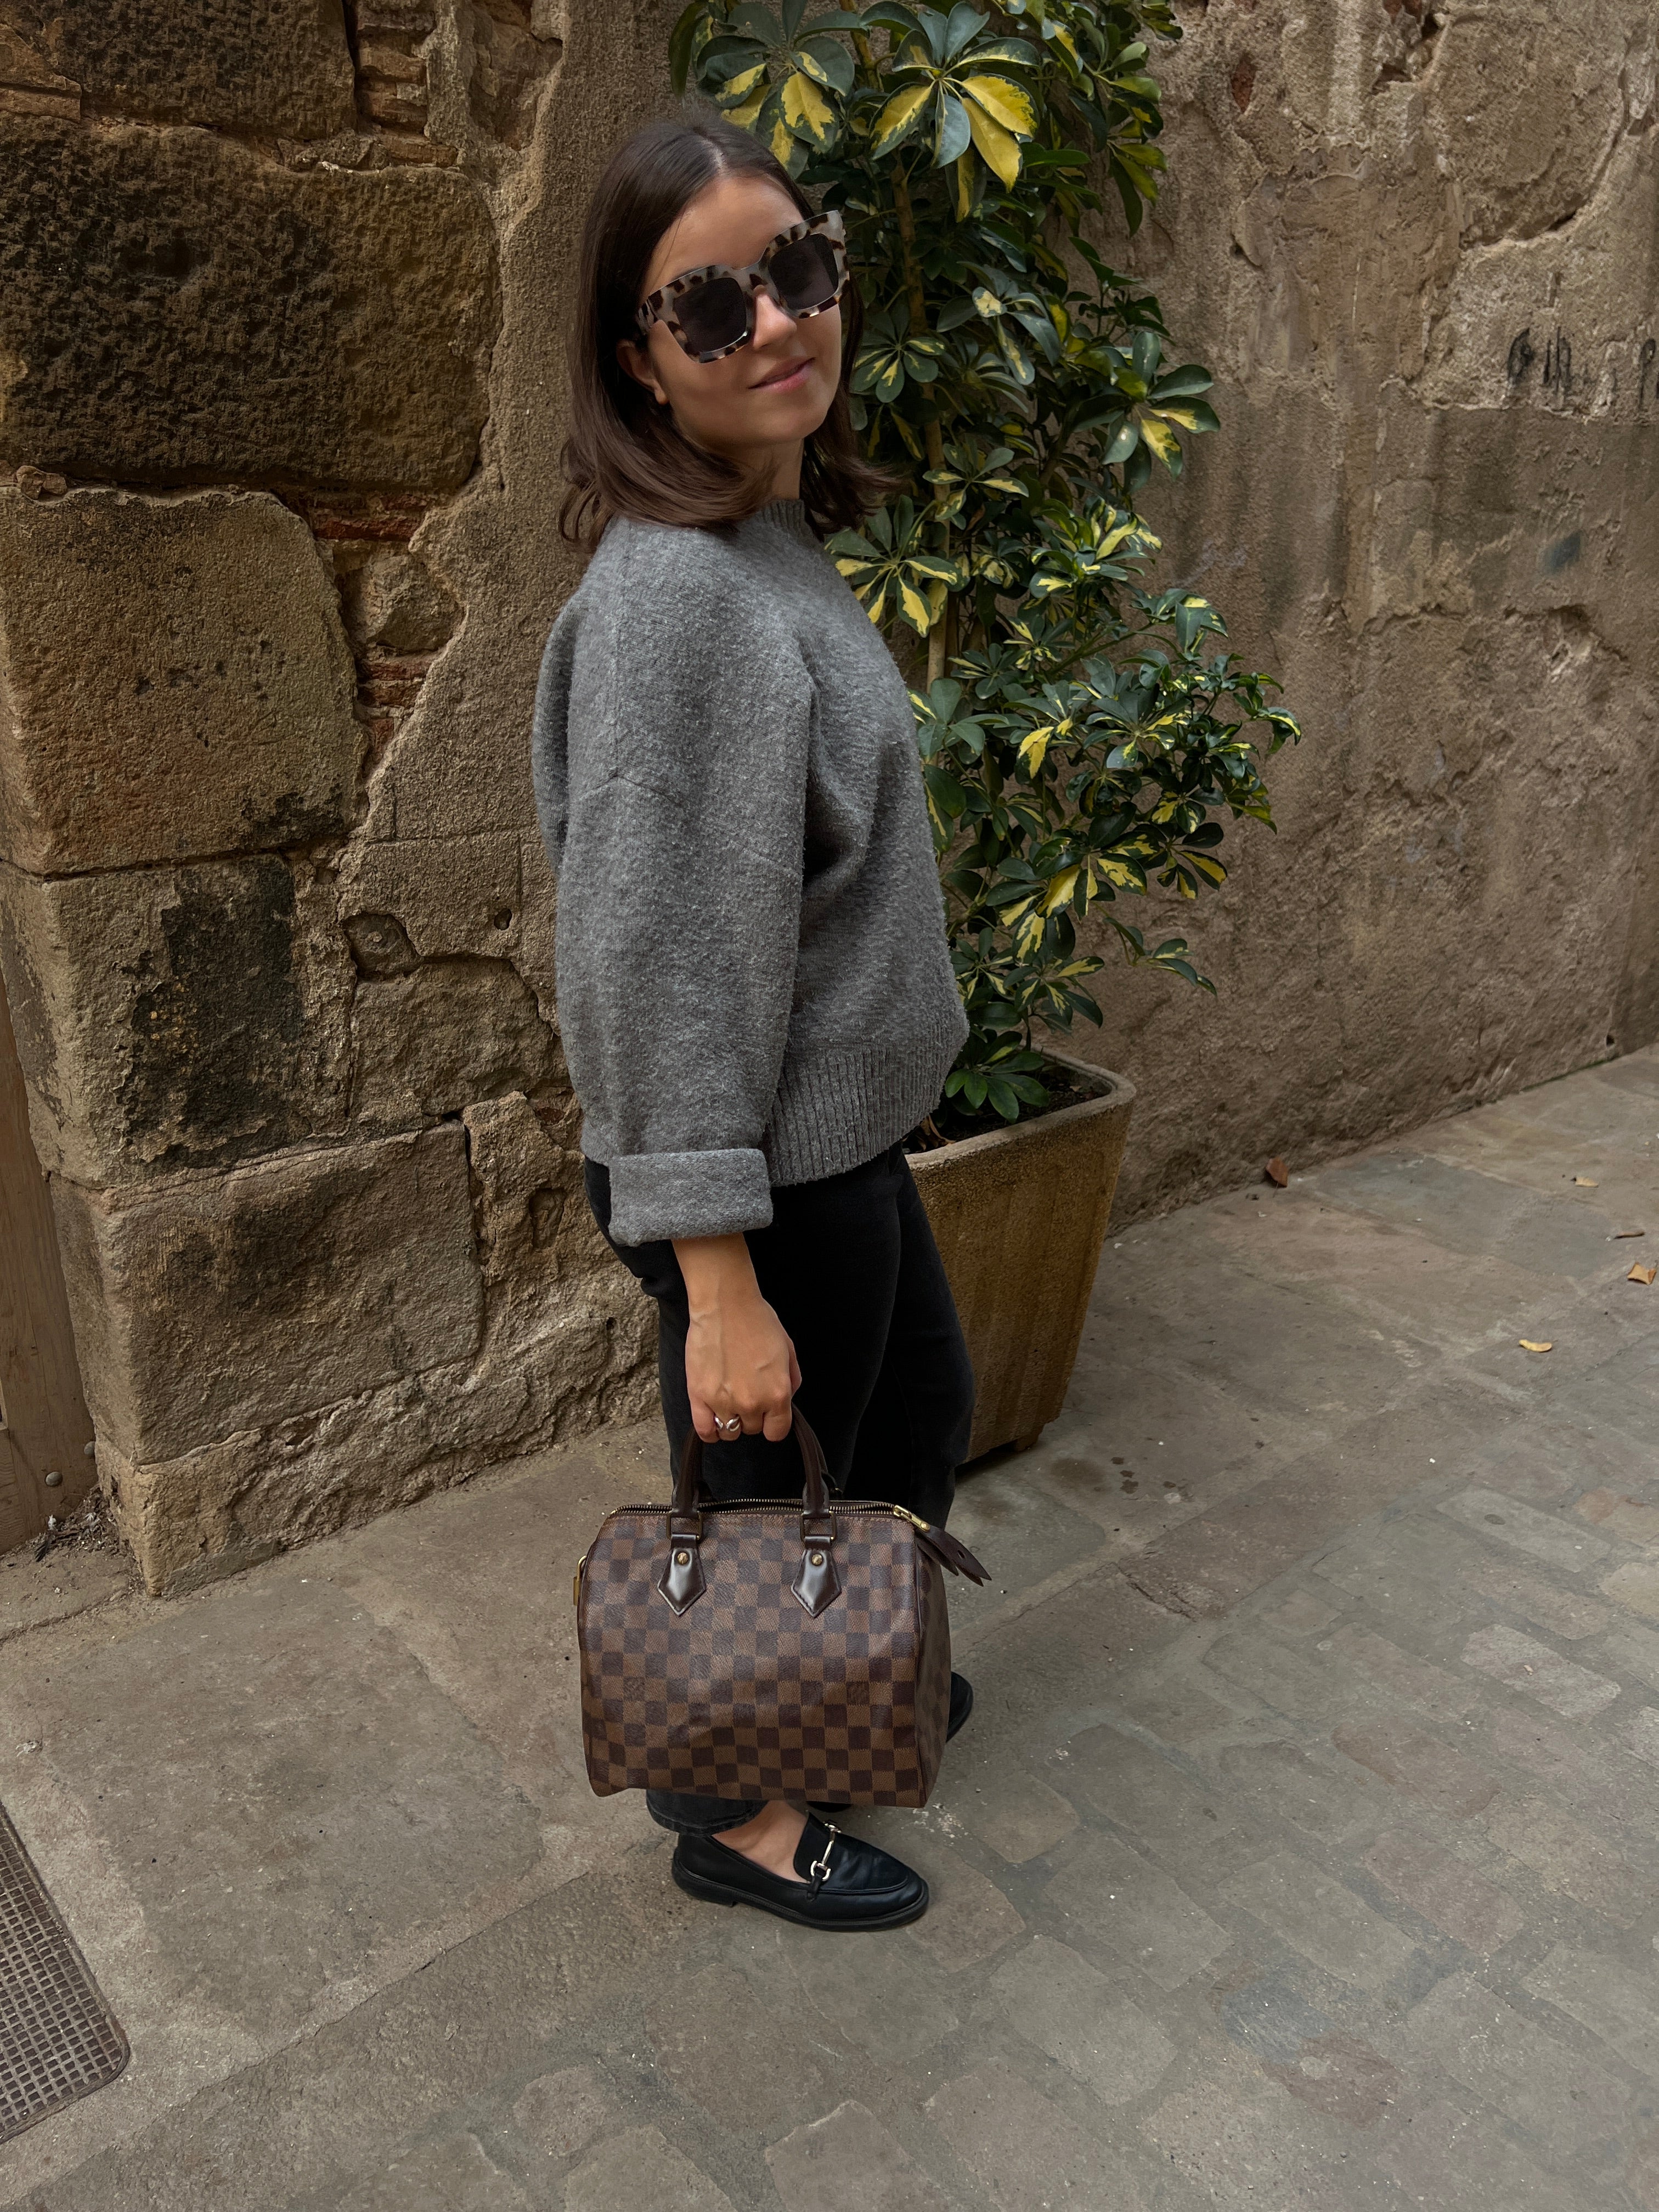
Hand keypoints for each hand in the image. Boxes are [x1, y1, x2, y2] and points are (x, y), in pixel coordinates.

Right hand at [672, 1233, 800, 1442]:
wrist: (725, 1304)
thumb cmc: (758, 1321)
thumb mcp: (788, 1349)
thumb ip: (792, 1381)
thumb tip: (786, 1399)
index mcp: (777, 1393)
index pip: (777, 1431)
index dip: (773, 1422)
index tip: (768, 1412)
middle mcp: (752, 1403)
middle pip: (752, 1429)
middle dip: (752, 1415)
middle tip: (746, 1391)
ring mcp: (723, 1402)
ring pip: (730, 1432)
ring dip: (731, 1421)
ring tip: (728, 1401)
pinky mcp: (699, 1396)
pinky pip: (704, 1430)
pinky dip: (710, 1431)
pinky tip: (713, 1419)